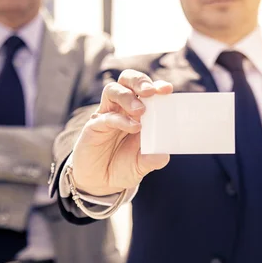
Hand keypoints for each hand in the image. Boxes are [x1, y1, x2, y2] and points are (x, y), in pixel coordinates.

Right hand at [71, 70, 172, 195]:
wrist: (101, 183)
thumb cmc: (124, 166)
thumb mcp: (143, 164)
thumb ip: (154, 159)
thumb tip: (164, 154)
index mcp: (138, 111)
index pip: (146, 89)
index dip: (157, 85)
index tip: (167, 89)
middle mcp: (121, 108)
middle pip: (127, 80)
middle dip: (139, 81)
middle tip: (150, 91)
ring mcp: (106, 114)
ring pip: (112, 90)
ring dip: (127, 96)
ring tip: (140, 111)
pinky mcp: (94, 126)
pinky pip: (106, 116)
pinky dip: (121, 120)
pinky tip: (133, 128)